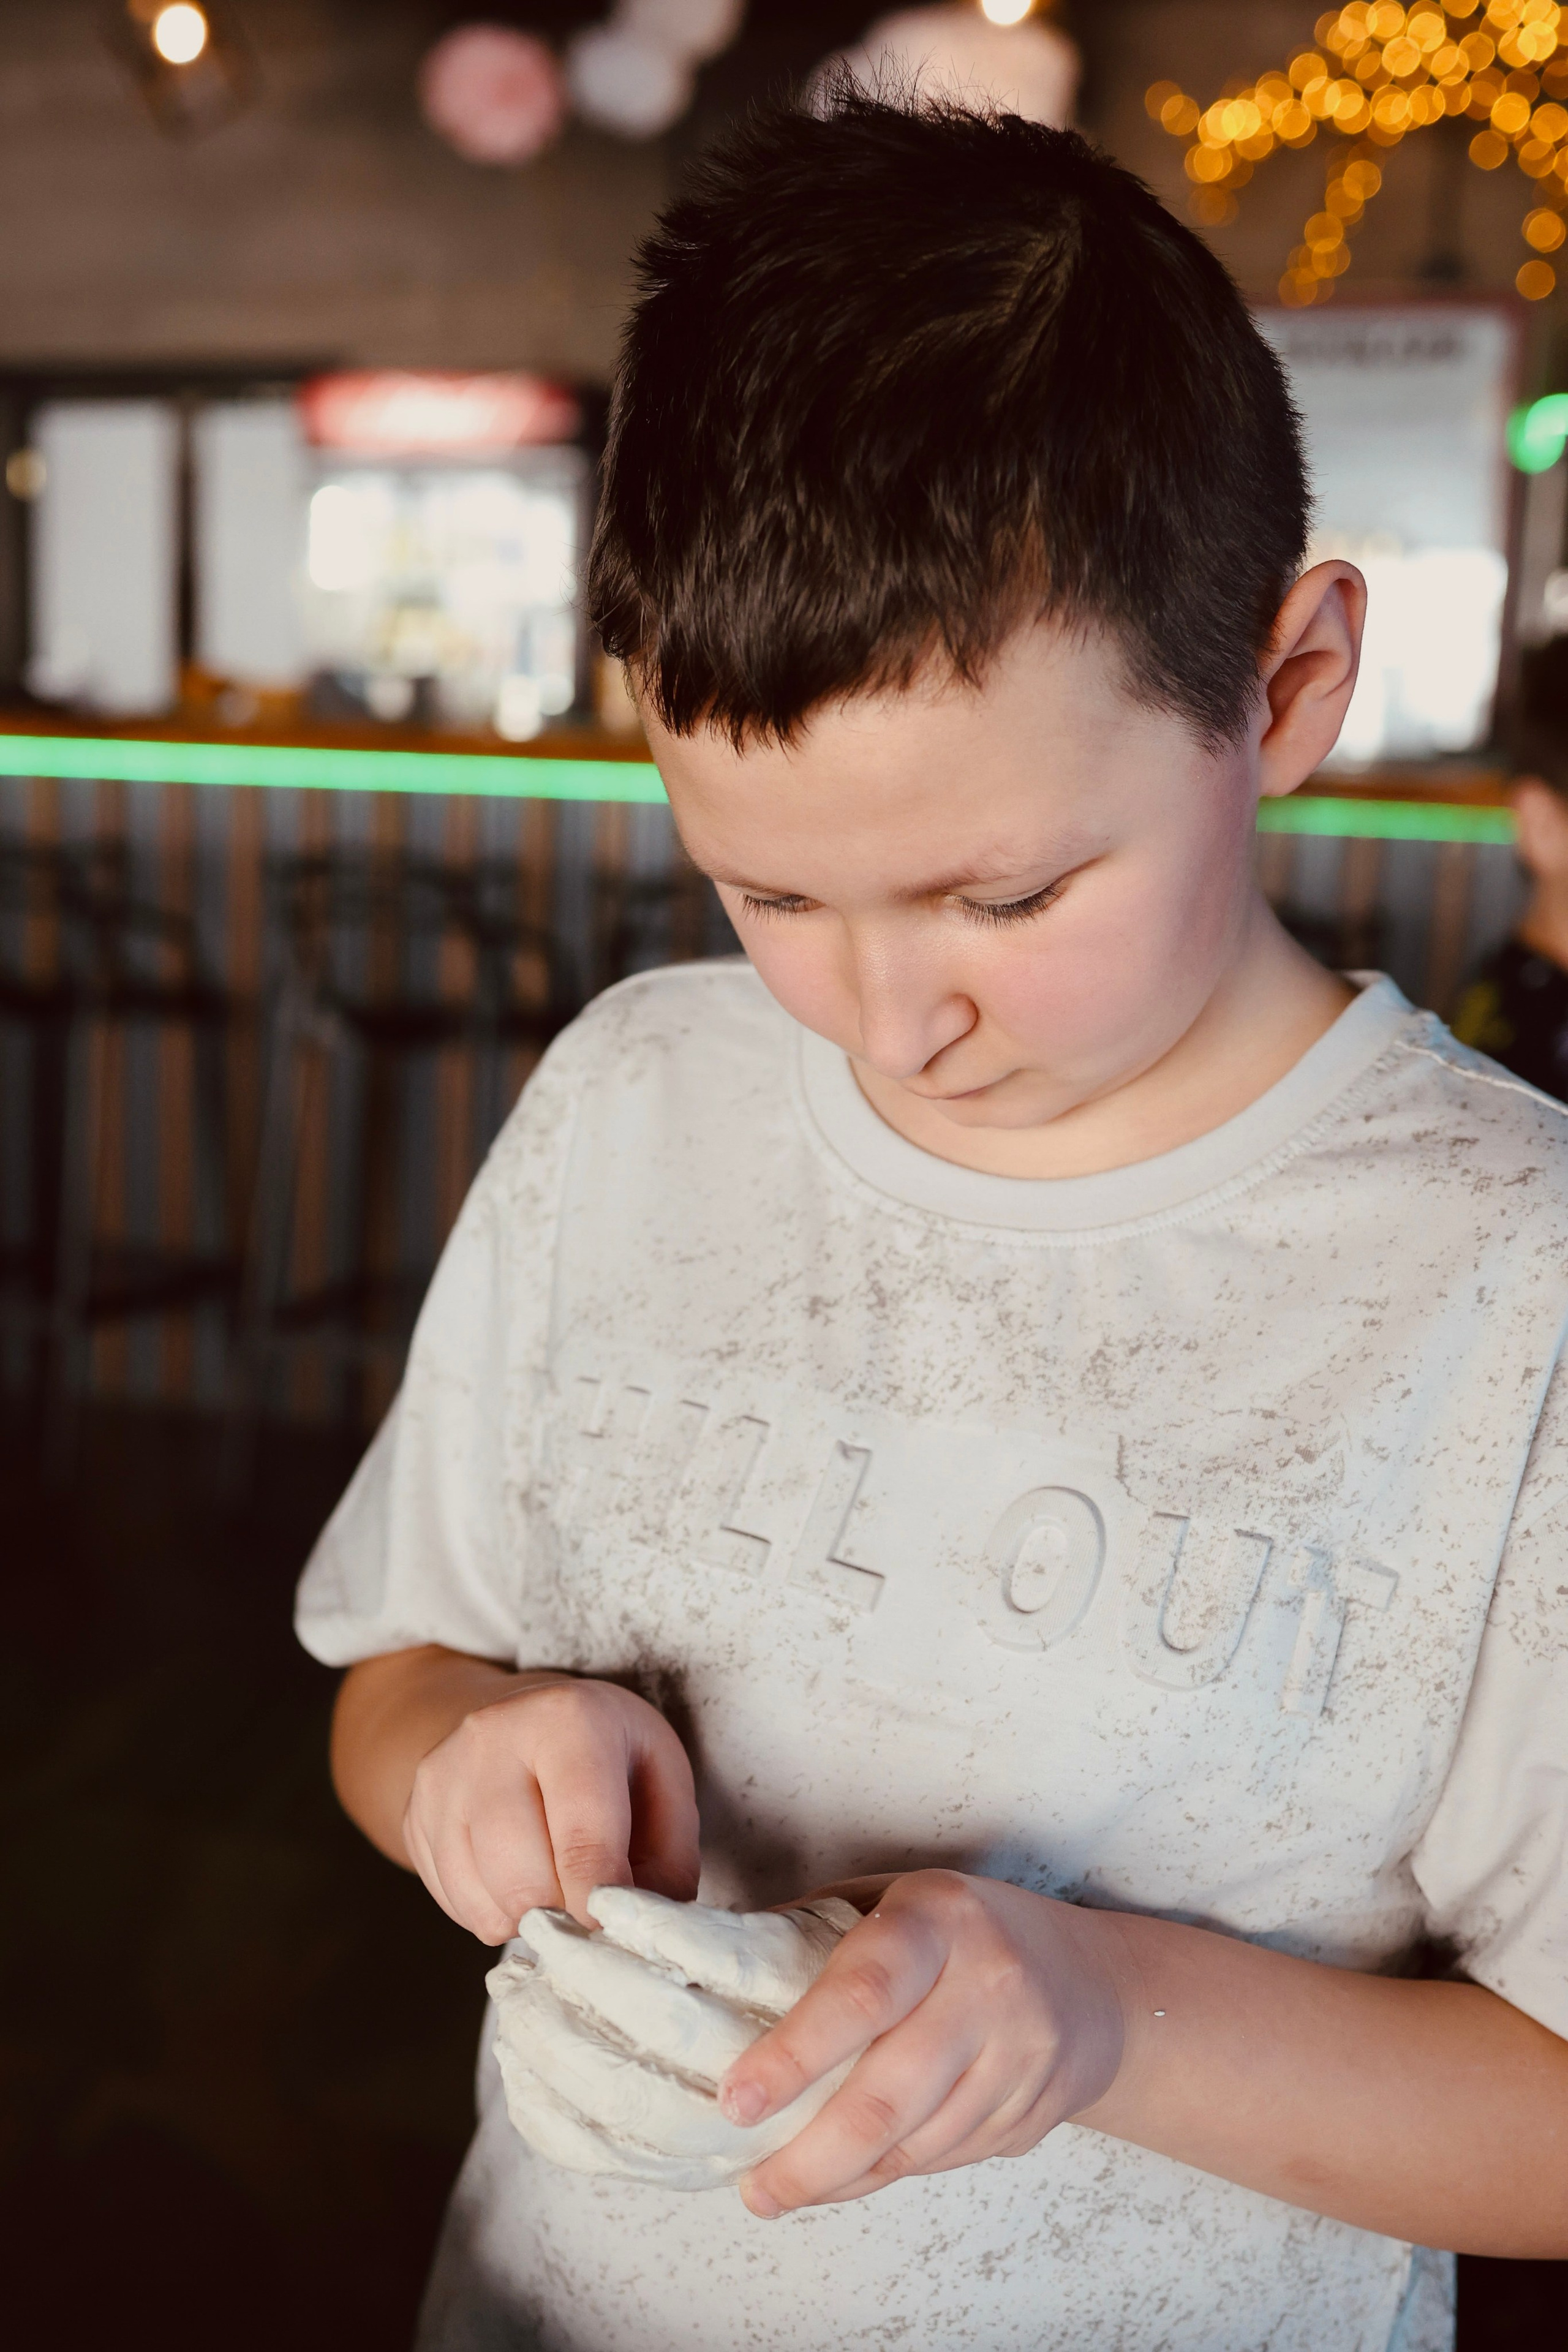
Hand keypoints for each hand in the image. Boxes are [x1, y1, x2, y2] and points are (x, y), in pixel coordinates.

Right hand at [402, 1673, 699, 1941]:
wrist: (525, 1717)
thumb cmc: (608, 1755)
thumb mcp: (663, 1781)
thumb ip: (669, 1858)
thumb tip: (644, 1934)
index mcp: (568, 1719)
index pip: (582, 1832)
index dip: (600, 1900)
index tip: (614, 1932)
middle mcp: (493, 1737)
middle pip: (520, 1871)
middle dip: (562, 1916)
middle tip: (589, 1921)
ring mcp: (444, 1775)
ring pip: (480, 1892)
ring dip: (527, 1920)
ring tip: (557, 1898)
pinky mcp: (415, 1812)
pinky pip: (452, 1899)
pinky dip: (492, 1915)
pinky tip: (519, 1888)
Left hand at [717, 1870, 1128, 2215]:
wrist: (1091, 1983)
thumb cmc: (961, 1932)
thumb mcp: (892, 1900)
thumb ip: (814, 1935)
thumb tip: (714, 1979)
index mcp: (938, 1921)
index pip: (861, 1994)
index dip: (793, 2054)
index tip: (735, 2102)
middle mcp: (988, 1987)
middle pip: (888, 2095)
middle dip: (809, 2157)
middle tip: (753, 2187)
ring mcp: (1020, 2059)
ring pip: (916, 2145)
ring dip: (839, 2180)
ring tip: (779, 2189)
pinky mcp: (1032, 2117)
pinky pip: (943, 2162)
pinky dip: (885, 2176)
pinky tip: (847, 2175)